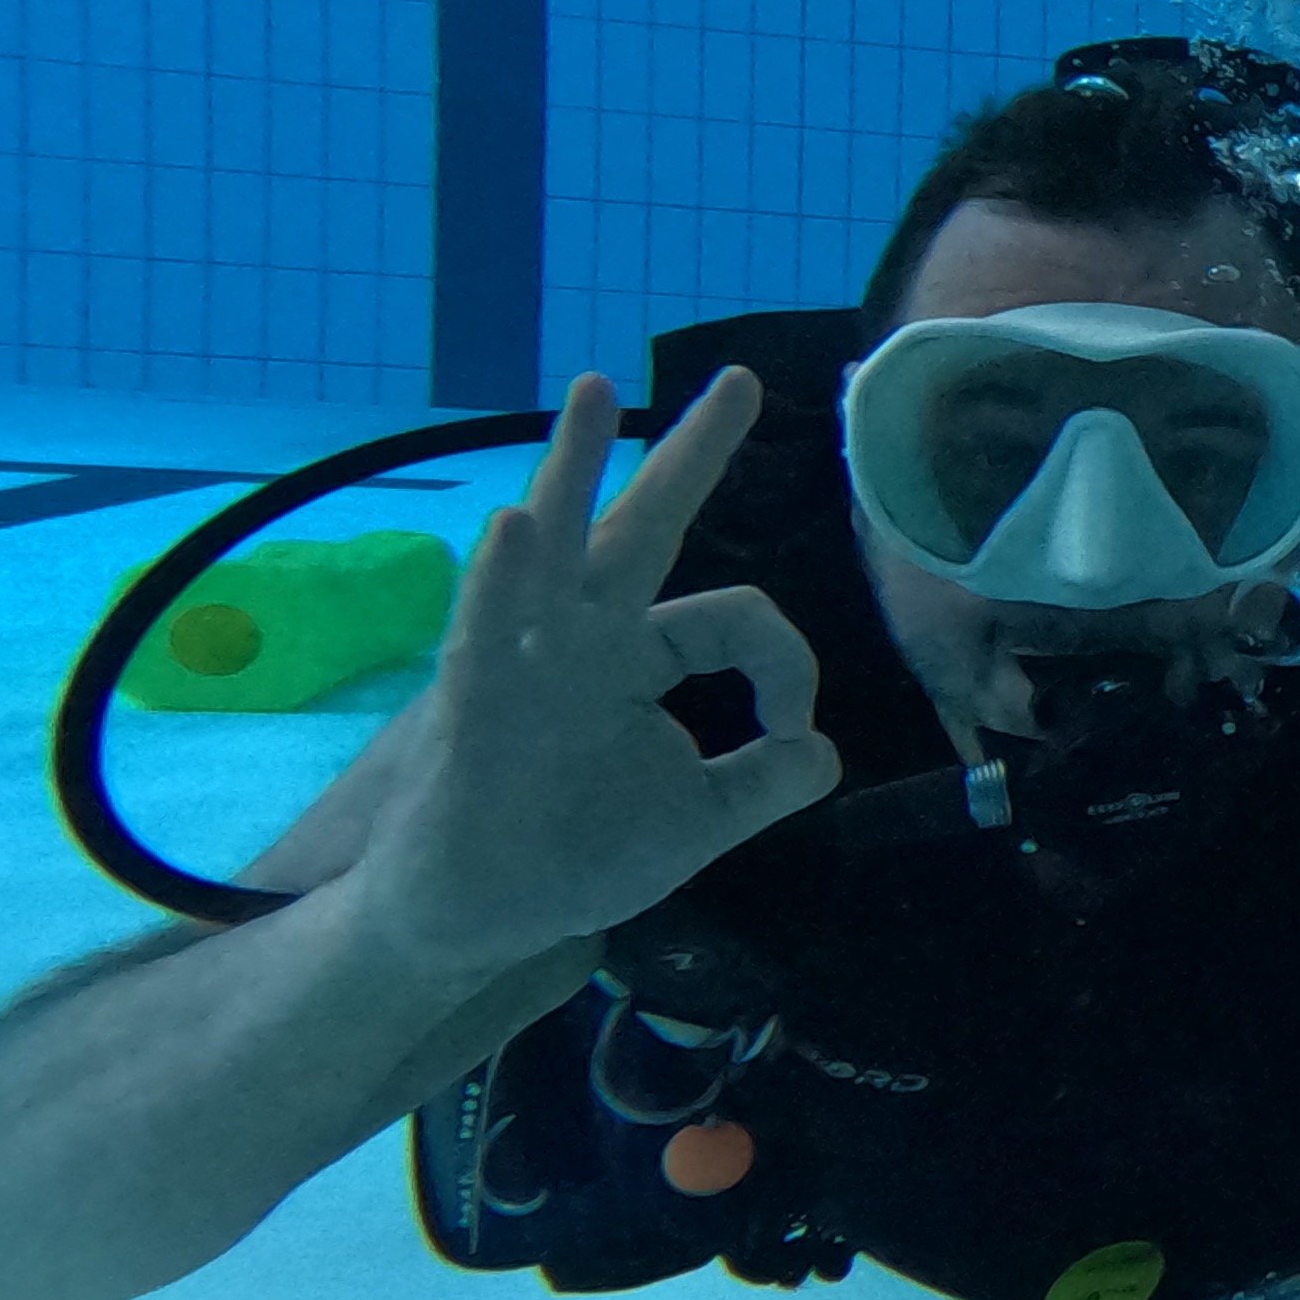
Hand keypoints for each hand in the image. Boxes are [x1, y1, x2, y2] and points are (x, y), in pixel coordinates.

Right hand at [351, 370, 836, 983]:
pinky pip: (486, 627)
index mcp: (642, 659)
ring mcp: (528, 657)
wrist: (478, 916)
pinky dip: (500, 578)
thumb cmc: (574, 858)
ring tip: (596, 390)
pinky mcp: (477, 697)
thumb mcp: (697, 820)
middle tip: (743, 383)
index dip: (786, 667)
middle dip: (691, 455)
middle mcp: (588, 638)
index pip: (737, 621)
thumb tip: (823, 749)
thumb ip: (763, 782)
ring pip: (557, 543)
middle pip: (646, 526)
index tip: (795, 732)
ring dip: (572, 468)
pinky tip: (514, 523)